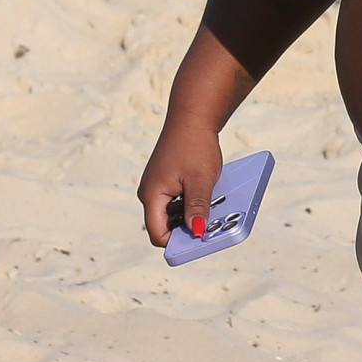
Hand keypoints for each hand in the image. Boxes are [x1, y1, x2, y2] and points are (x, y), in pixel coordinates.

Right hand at [137, 116, 222, 246]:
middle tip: (211, 228)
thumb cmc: (194, 146)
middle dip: (187, 230)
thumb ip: (197, 208)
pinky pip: (177, 203)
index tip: (200, 242)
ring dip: (191, 217)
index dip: (178, 243)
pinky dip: (191, 205)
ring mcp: (157, 188)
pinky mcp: (165, 182)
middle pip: (166, 227)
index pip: (158, 234)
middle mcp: (150, 194)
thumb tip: (197, 233)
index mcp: (151, 196)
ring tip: (212, 211)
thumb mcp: (200, 180)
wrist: (191, 118)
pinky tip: (207, 199)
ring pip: (173, 215)